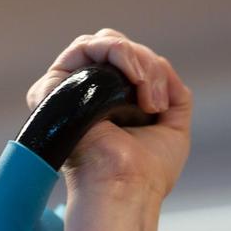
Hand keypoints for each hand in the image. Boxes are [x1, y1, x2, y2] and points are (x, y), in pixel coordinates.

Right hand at [26, 29, 191, 202]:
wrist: (127, 187)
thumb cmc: (148, 172)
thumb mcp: (173, 126)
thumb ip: (171, 91)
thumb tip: (160, 64)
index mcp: (108, 105)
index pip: (126, 62)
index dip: (149, 70)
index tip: (161, 105)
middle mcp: (86, 95)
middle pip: (115, 48)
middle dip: (146, 65)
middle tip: (155, 101)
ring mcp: (71, 90)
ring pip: (104, 43)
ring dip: (136, 60)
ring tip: (146, 93)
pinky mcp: (56, 87)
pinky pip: (86, 47)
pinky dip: (117, 53)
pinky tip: (134, 80)